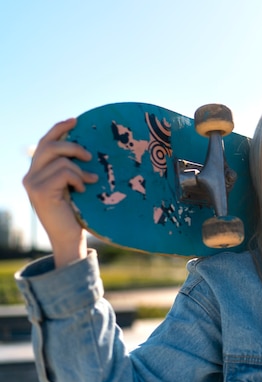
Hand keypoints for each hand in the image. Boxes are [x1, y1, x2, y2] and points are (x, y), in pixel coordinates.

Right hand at [23, 118, 97, 266]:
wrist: (69, 238)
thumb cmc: (76, 213)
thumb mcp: (72, 186)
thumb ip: (70, 169)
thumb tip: (85, 148)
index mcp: (37, 172)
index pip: (45, 143)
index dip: (58, 129)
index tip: (75, 120)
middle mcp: (30, 176)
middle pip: (49, 145)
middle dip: (73, 146)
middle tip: (89, 156)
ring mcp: (32, 183)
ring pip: (61, 160)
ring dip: (80, 170)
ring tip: (88, 182)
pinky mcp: (40, 191)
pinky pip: (64, 172)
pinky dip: (78, 179)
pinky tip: (81, 190)